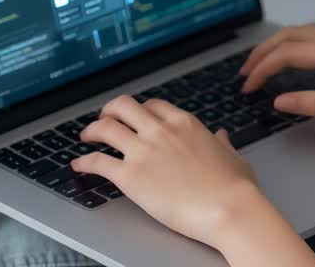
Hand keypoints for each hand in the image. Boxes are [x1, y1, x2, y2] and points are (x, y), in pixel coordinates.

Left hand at [71, 95, 265, 247]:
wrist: (228, 209)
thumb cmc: (235, 188)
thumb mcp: (233, 157)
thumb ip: (223, 144)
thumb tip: (221, 137)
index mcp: (185, 124)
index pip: (153, 105)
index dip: (139, 110)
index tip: (133, 117)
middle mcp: (161, 131)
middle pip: (124, 106)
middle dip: (109, 111)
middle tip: (103, 119)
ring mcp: (143, 151)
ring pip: (105, 128)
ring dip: (91, 130)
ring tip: (86, 137)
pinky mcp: (130, 176)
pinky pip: (97, 161)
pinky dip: (84, 162)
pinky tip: (79, 165)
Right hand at [239, 23, 314, 127]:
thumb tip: (280, 101)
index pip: (289, 55)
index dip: (263, 69)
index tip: (246, 88)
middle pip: (290, 36)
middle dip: (262, 53)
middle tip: (243, 75)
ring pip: (302, 33)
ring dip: (276, 46)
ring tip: (258, 65)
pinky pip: (314, 38)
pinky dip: (293, 45)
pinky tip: (289, 58)